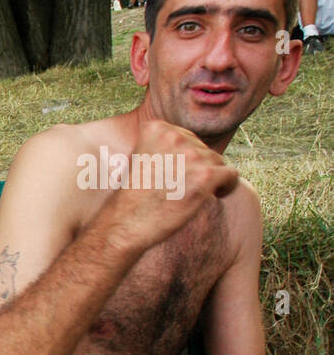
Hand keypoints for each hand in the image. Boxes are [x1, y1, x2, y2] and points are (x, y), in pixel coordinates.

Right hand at [103, 119, 237, 252]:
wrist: (124, 225)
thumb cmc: (131, 198)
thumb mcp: (139, 159)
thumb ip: (162, 146)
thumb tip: (188, 143)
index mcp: (155, 128)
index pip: (186, 137)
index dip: (184, 157)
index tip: (176, 174)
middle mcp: (174, 136)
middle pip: (203, 148)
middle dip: (197, 167)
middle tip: (181, 188)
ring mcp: (191, 155)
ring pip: (218, 161)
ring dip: (210, 178)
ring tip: (193, 194)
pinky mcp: (205, 175)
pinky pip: (231, 175)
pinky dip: (227, 186)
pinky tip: (215, 196)